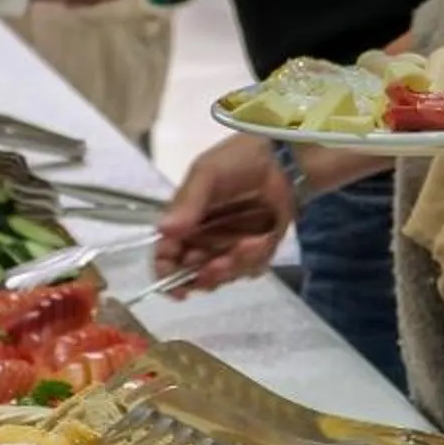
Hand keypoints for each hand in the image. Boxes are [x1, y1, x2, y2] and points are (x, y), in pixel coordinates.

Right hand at [148, 132, 294, 294]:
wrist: (280, 156)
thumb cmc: (236, 161)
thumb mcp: (206, 174)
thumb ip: (187, 203)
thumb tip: (163, 231)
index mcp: (182, 224)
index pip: (166, 258)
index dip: (168, 275)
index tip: (178, 288)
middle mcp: (202, 241)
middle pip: (194, 276)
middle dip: (206, 276)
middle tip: (217, 265)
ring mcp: (229, 248)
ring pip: (224, 276)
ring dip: (234, 266)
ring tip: (247, 244)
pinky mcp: (256, 250)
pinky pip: (252, 268)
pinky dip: (257, 257)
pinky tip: (262, 238)